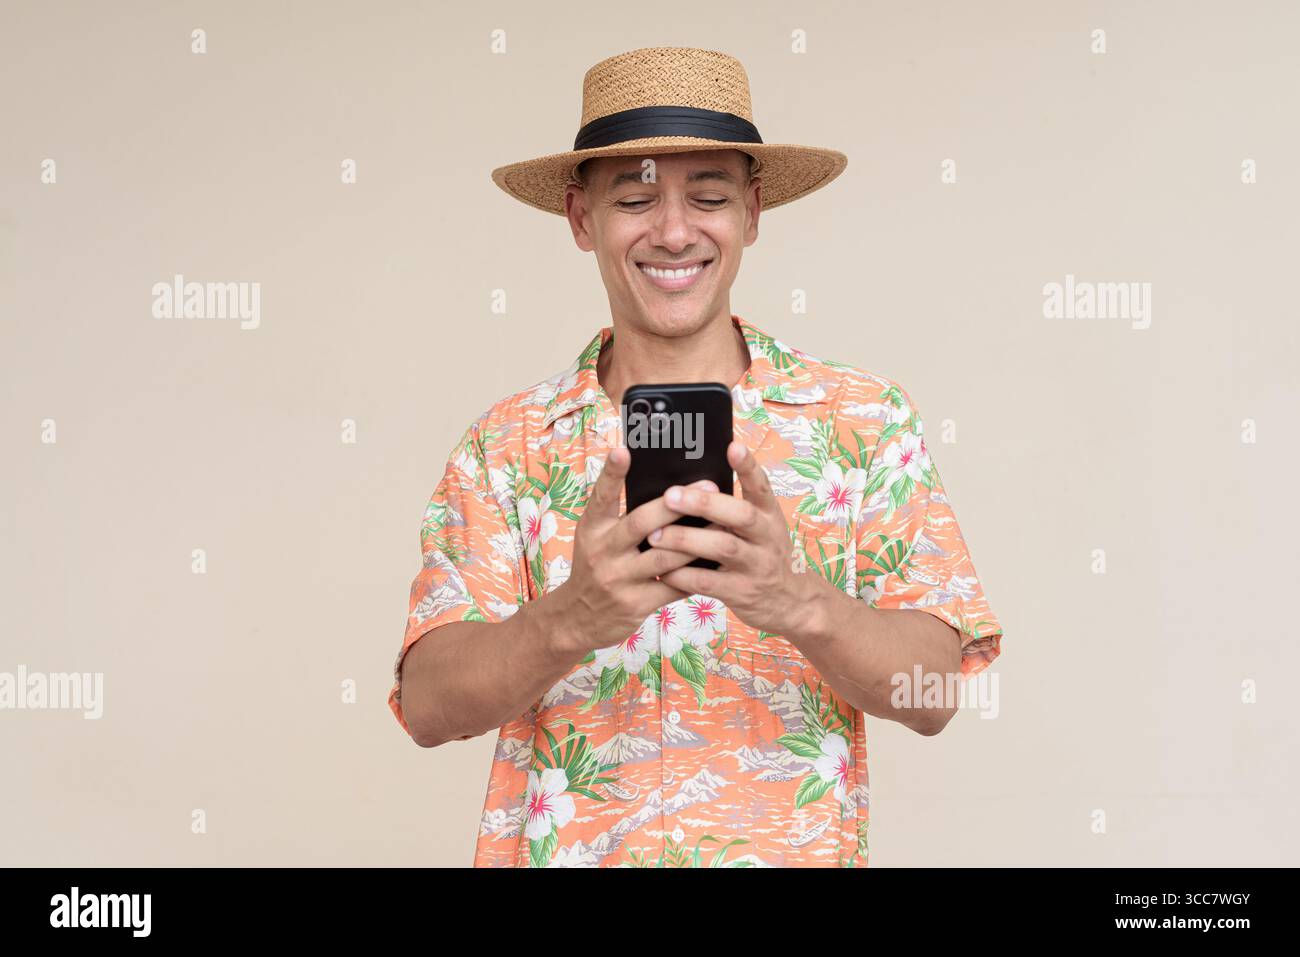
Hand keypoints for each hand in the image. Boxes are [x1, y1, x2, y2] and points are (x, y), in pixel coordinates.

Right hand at [551, 445, 712, 653]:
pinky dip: (696, 573)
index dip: (612, 473)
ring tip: (723, 524)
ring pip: (665, 556)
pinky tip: (716, 562)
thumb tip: (665, 489)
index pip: (601, 496)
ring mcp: (619, 579)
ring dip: (697, 540)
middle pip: (642, 522)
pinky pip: (673, 586)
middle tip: (708, 489)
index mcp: (592, 528)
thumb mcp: (595, 537)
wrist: (576, 617)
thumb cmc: (595, 566)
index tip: (624, 449)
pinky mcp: (635, 604)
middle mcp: (602, 551)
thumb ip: (620, 516)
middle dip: (677, 505)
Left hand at [651, 441, 814, 636]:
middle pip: (740, 514)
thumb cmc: (763, 555)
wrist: (791, 602)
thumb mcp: (760, 529)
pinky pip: (709, 582)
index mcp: (769, 515)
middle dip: (704, 503)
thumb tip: (689, 485)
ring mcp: (757, 565)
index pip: (761, 485)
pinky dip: (684, 575)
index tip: (732, 446)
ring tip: (656, 535)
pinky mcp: (743, 592)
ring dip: (686, 539)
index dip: (748, 466)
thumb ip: (732, 510)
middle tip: (671, 496)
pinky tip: (664, 570)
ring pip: (722, 547)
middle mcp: (766, 537)